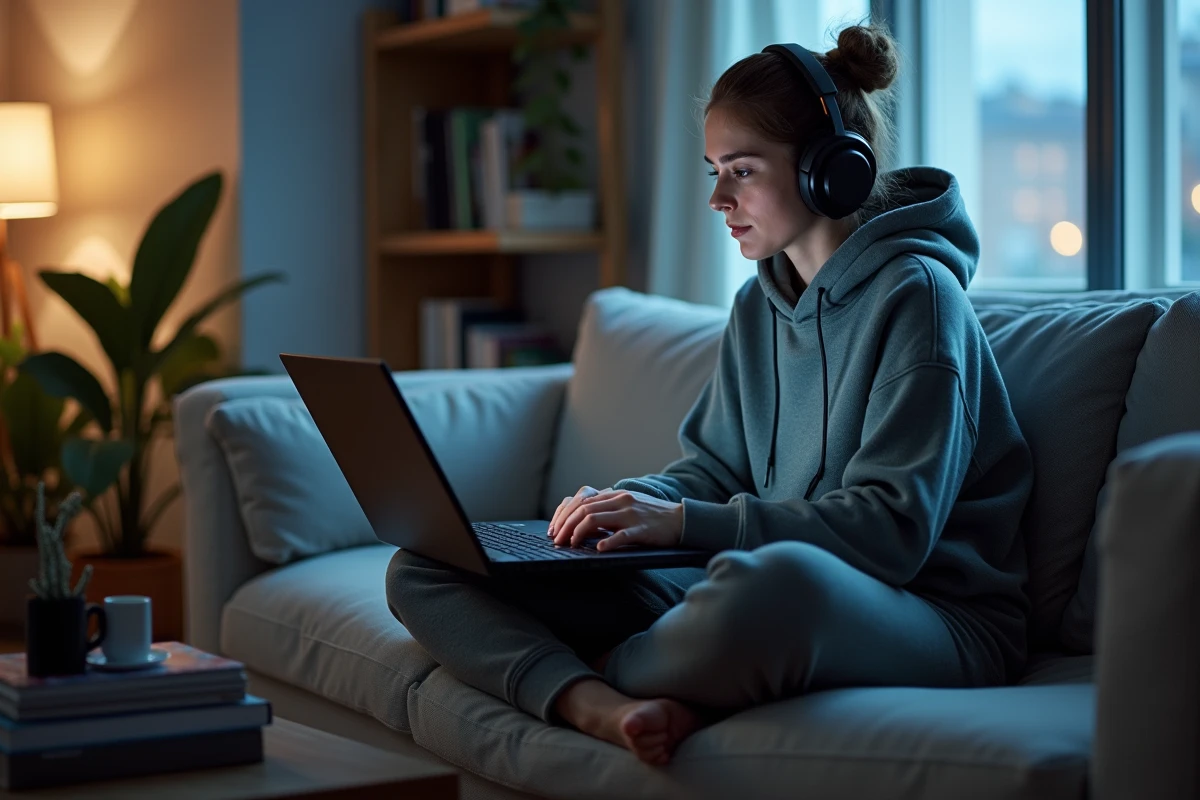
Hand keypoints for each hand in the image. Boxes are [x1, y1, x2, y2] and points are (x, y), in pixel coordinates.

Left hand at [548, 486, 682, 550]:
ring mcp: (631, 514)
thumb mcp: (627, 505)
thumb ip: (607, 508)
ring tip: (571, 545)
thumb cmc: (652, 515)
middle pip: (583, 510)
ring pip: (595, 519)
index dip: (564, 516)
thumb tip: (581, 519)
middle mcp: (620, 501)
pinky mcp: (642, 529)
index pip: (581, 501)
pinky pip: (621, 535)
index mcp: (615, 494)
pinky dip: (607, 542)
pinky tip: (598, 549)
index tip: (555, 530)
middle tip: (558, 541)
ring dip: (578, 533)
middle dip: (565, 526)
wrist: (680, 519)